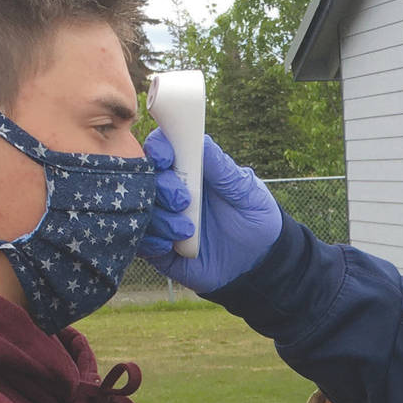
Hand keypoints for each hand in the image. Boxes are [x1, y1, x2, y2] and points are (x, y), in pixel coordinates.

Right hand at [138, 129, 282, 294]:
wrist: (259, 262)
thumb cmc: (255, 218)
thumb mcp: (246, 192)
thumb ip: (223, 170)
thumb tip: (202, 141)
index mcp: (190, 170)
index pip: (161, 149)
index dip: (158, 149)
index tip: (166, 157)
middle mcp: (171, 192)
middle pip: (146, 178)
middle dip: (162, 187)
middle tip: (184, 201)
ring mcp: (164, 220)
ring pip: (142, 211)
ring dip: (161, 218)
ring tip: (188, 230)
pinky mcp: (160, 250)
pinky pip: (142, 243)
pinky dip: (152, 242)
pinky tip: (171, 246)